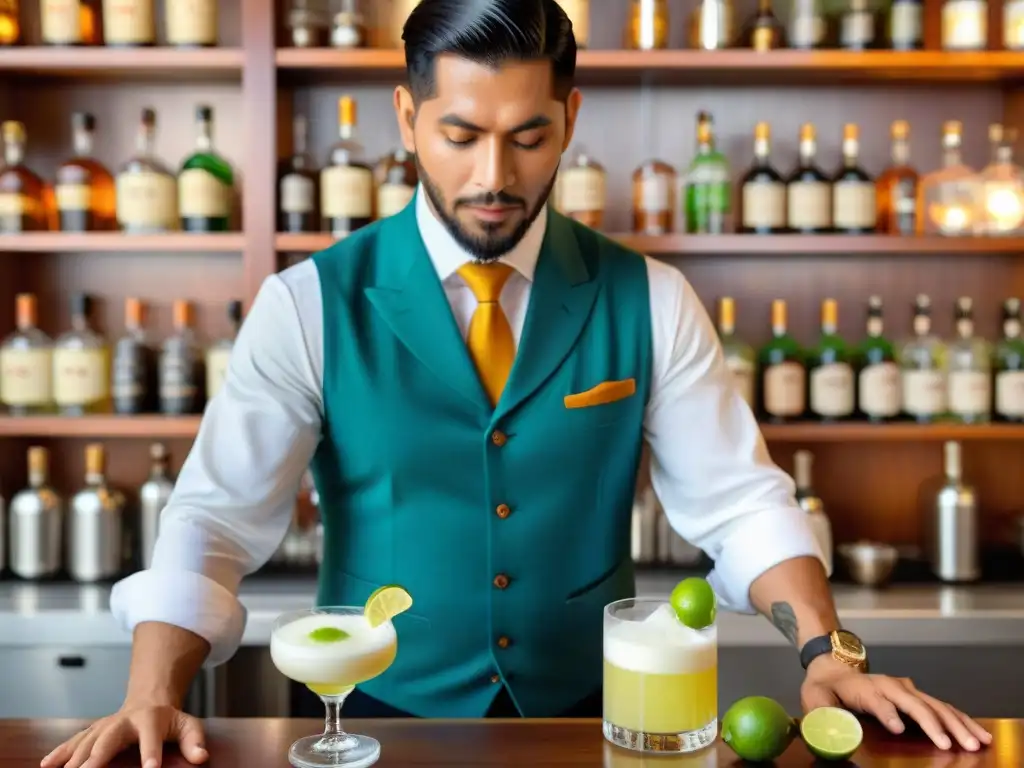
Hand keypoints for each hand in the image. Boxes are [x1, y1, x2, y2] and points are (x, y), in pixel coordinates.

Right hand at [39, 702, 206, 767]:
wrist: (149, 700)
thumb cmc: (169, 720)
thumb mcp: (188, 725)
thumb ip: (194, 741)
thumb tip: (201, 757)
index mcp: (150, 719)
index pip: (151, 738)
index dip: (151, 753)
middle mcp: (123, 721)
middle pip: (109, 738)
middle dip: (97, 756)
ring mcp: (104, 725)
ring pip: (86, 741)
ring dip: (73, 759)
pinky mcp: (91, 731)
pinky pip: (72, 742)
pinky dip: (58, 754)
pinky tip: (45, 766)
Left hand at [801, 656, 991, 751]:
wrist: (834, 666)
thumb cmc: (825, 687)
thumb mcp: (814, 697)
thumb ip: (821, 713)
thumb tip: (829, 730)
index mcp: (864, 688)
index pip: (877, 700)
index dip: (887, 712)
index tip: (897, 727)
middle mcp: (889, 686)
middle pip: (914, 703)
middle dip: (933, 723)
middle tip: (949, 744)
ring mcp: (906, 689)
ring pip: (934, 705)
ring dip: (955, 723)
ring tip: (973, 742)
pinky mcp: (916, 696)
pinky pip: (942, 707)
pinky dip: (961, 720)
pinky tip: (977, 733)